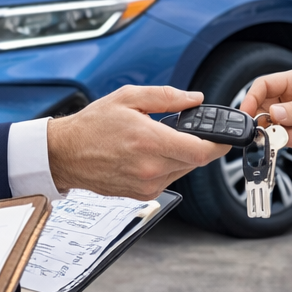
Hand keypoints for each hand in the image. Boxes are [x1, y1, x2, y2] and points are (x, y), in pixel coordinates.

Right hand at [46, 85, 228, 197]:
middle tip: (188, 130)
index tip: (225, 136)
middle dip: (198, 145)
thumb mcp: (128, 97)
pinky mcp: (142, 194)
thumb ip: (166, 96)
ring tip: (161, 139)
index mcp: (149, 141)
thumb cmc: (92, 126)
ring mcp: (146, 184)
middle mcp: (150, 168)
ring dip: (181, 155)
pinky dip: (167, 166)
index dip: (219, 145)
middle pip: (195, 161)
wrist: (65, 153)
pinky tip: (150, 154)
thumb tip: (194, 98)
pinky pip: (168, 179)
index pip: (200, 151)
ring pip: (182, 170)